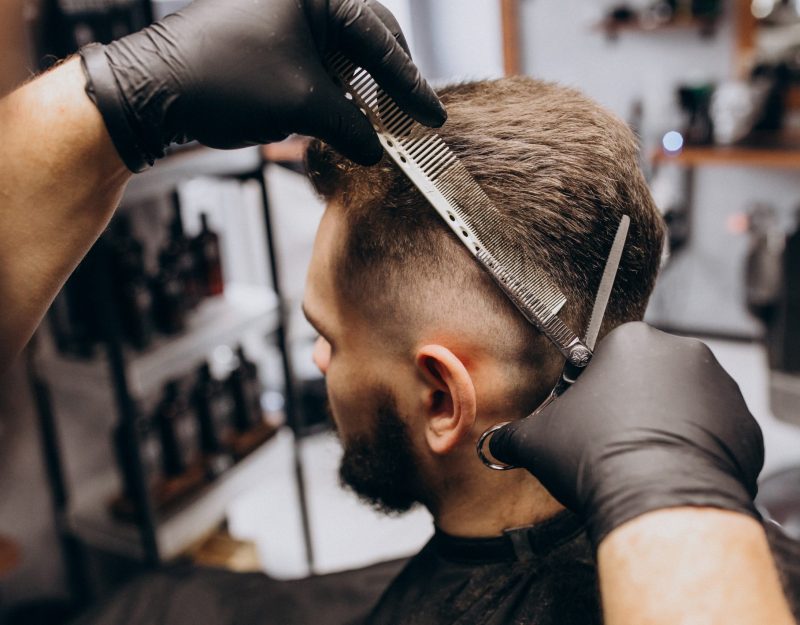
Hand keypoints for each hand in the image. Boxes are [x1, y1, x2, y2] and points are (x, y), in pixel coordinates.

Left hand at [80, 0, 444, 171]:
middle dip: (389, 82)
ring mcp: (283, 17)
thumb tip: (376, 150)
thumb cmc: (225, 81)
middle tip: (411, 117)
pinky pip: (316, 64)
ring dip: (361, 91)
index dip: (409, 84)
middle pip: (366, 39)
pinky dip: (334, 92)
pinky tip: (345, 117)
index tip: (432, 116)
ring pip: (341, 55)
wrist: (156, 91)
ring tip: (381, 125)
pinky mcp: (269, 40)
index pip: (378, 40)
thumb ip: (350, 126)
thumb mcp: (302, 105)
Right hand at [490, 322, 764, 545]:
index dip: (593, 392)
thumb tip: (494, 442)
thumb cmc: (597, 457)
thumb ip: (513, 434)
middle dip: (631, 404)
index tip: (588, 419)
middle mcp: (682, 352)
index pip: (606, 359)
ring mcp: (720, 386)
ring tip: (643, 459)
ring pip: (683, 401)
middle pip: (648, 375)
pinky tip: (673, 469)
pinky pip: (715, 430)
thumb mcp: (538, 441)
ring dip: (665, 422)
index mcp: (630, 341)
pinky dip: (698, 446)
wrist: (657, 501)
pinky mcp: (744, 424)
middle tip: (613, 440)